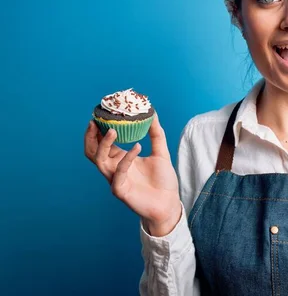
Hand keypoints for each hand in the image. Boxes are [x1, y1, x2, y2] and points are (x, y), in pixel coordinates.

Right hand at [84, 114, 181, 235]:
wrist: (168, 203)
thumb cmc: (163, 180)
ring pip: (99, 160)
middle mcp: (114, 168)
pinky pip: (118, 172)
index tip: (102, 113)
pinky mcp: (119, 190)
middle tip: (96, 120)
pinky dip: (126, 158)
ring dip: (104, 144)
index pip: (103, 142)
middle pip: (92, 151)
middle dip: (91, 136)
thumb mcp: (161, 153)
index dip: (100, 129)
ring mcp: (115, 179)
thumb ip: (156, 134)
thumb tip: (154, 114)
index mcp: (121, 159)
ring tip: (114, 130)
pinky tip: (137, 146)